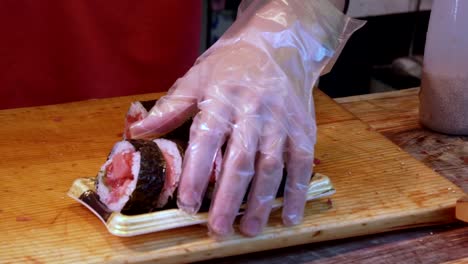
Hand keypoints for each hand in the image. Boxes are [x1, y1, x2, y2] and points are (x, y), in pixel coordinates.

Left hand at [129, 0, 362, 236]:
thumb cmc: (232, 64)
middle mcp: (252, 113)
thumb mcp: (197, 78)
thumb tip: (137, 132)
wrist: (279, 46)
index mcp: (221, 99)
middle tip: (218, 228)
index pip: (206, 141)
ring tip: (250, 229)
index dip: (197, 175)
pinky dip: (296, 192)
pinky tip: (290, 216)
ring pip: (271, 167)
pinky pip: (301, 165)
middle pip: (240, 161)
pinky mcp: (302, 130)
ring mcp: (280, 123)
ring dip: (261, 202)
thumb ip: (170, 108)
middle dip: (229, 199)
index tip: (188, 204)